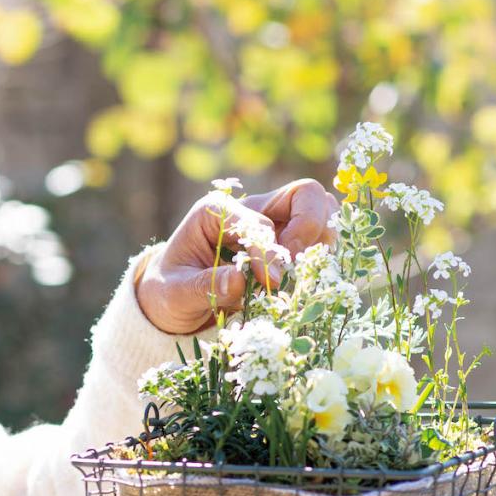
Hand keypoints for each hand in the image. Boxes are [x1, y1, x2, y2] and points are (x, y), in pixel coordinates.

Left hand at [136, 178, 339, 335]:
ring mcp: (274, 223)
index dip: (269, 252)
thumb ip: (203, 287)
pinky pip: (323, 235)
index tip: (271, 282)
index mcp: (217, 211)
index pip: (260, 222)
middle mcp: (250, 209)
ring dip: (322, 240)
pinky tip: (309, 277)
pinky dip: (325, 253)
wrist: (173, 301)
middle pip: (305, 194)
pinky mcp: (288, 242)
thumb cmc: (170, 292)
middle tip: (297, 265)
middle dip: (310, 228)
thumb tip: (240, 281)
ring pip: (322, 209)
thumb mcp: (175, 293)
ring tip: (304, 273)